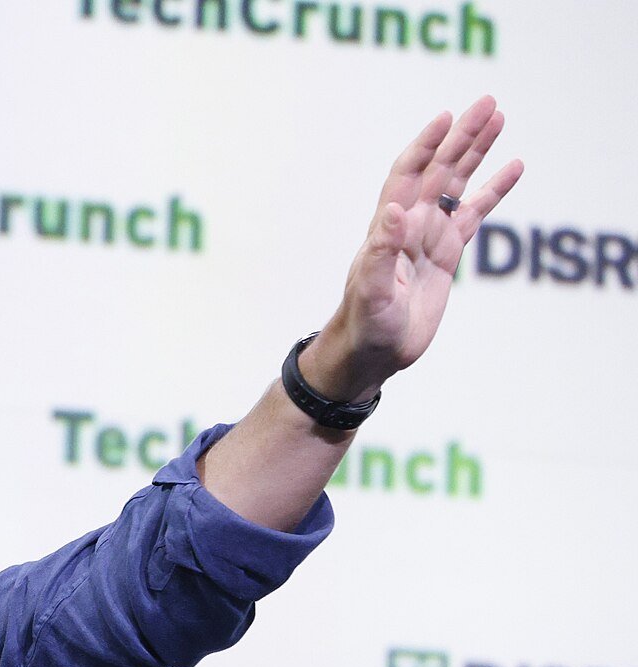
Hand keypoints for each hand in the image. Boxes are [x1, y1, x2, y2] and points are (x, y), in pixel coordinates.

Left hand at [305, 96, 523, 401]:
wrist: (373, 353)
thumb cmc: (364, 324)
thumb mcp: (370, 291)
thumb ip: (380, 251)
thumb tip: (393, 210)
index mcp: (389, 228)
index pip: (408, 174)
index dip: (426, 145)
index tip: (446, 117)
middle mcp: (409, 225)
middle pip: (440, 169)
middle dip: (462, 136)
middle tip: (488, 103)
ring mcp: (429, 237)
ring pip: (457, 184)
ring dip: (477, 152)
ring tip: (499, 119)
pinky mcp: (446, 255)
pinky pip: (473, 214)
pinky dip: (493, 191)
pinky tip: (513, 168)